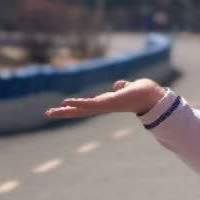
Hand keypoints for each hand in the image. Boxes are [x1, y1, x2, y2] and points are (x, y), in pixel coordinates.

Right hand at [45, 78, 164, 120]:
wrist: (152, 95)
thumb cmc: (143, 92)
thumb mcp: (129, 88)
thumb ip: (123, 87)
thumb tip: (119, 85)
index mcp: (107, 103)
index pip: (87, 106)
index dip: (75, 106)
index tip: (62, 106)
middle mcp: (104, 106)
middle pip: (80, 111)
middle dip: (64, 113)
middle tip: (47, 114)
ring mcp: (105, 106)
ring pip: (82, 110)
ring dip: (66, 111)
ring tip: (50, 112)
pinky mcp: (108, 103)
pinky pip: (90, 104)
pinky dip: (78, 104)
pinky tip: (66, 103)